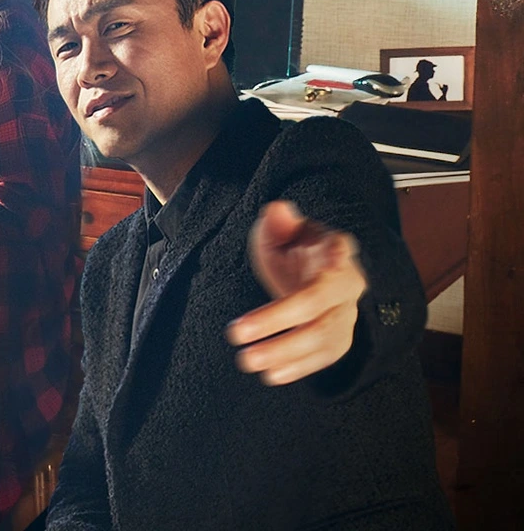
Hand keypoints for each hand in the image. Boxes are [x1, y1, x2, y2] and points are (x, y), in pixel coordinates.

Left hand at [227, 200, 365, 384]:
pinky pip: (325, 357)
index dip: (336, 256)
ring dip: (285, 353)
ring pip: (324, 338)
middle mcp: (348, 284)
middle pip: (318, 306)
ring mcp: (347, 314)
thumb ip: (278, 222)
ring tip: (248, 361)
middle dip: (278, 323)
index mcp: (335, 250)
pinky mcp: (339, 338)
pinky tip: (272, 375)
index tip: (330, 261)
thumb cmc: (293, 247)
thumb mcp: (280, 230)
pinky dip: (300, 368)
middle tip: (237, 336)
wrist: (310, 270)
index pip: (338, 252)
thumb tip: (276, 211)